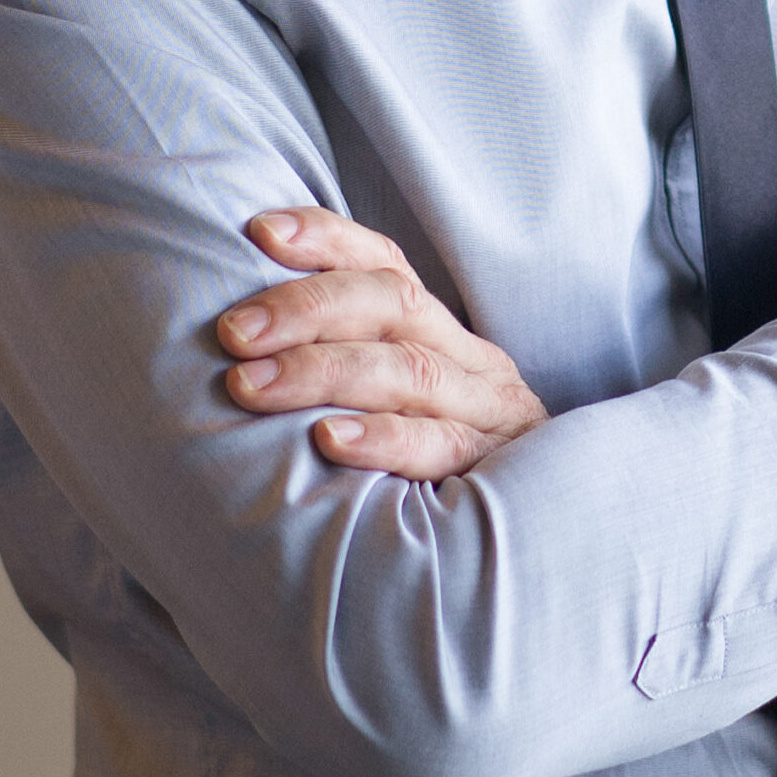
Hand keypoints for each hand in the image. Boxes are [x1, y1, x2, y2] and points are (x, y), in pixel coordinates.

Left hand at [217, 206, 548, 479]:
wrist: (543, 545)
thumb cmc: (424, 470)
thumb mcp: (394, 407)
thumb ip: (344, 366)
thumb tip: (240, 336)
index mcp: (441, 332)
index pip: (384, 264)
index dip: (326, 240)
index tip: (260, 232)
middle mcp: (469, 359)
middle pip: (393, 303)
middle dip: (306, 309)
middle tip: (234, 333)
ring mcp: (488, 412)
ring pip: (409, 370)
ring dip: (323, 371)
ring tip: (251, 386)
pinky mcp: (495, 469)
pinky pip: (441, 446)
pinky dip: (383, 439)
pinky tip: (328, 441)